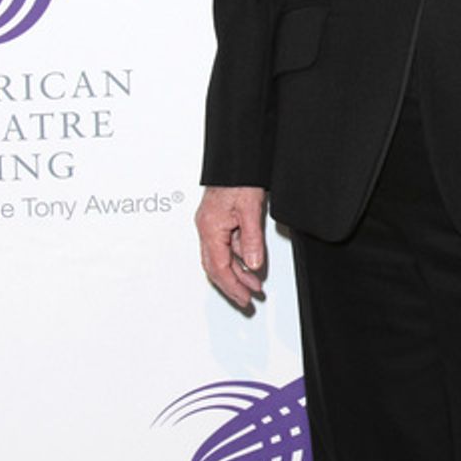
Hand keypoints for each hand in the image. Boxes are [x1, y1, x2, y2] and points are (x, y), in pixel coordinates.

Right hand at [195, 185, 267, 309]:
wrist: (235, 160)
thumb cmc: (238, 179)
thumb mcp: (250, 210)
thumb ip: (251, 240)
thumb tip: (252, 265)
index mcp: (210, 229)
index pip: (219, 267)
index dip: (232, 286)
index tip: (244, 298)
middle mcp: (207, 229)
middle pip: (216, 267)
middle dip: (232, 285)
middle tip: (246, 299)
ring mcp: (211, 225)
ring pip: (221, 258)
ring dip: (237, 273)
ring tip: (254, 285)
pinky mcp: (219, 220)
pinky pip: (226, 246)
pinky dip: (238, 258)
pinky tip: (249, 264)